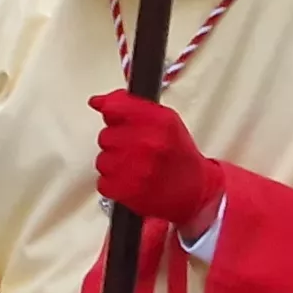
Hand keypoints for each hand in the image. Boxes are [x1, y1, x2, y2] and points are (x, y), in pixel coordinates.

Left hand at [89, 90, 227, 230]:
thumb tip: (98, 101)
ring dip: (114, 163)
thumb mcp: (165, 120)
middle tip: (135, 148)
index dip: (111, 112)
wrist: (194, 191)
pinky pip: (103, 181)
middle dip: (117, 141)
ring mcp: (136, 169)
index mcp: (159, 123)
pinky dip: (114, 183)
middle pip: (105, 136)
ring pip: (102, 160)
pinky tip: (131, 180)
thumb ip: (130, 105)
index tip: (113, 117)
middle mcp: (147, 144)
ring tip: (134, 166)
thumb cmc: (179, 155)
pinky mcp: (126, 191)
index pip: (115, 107)